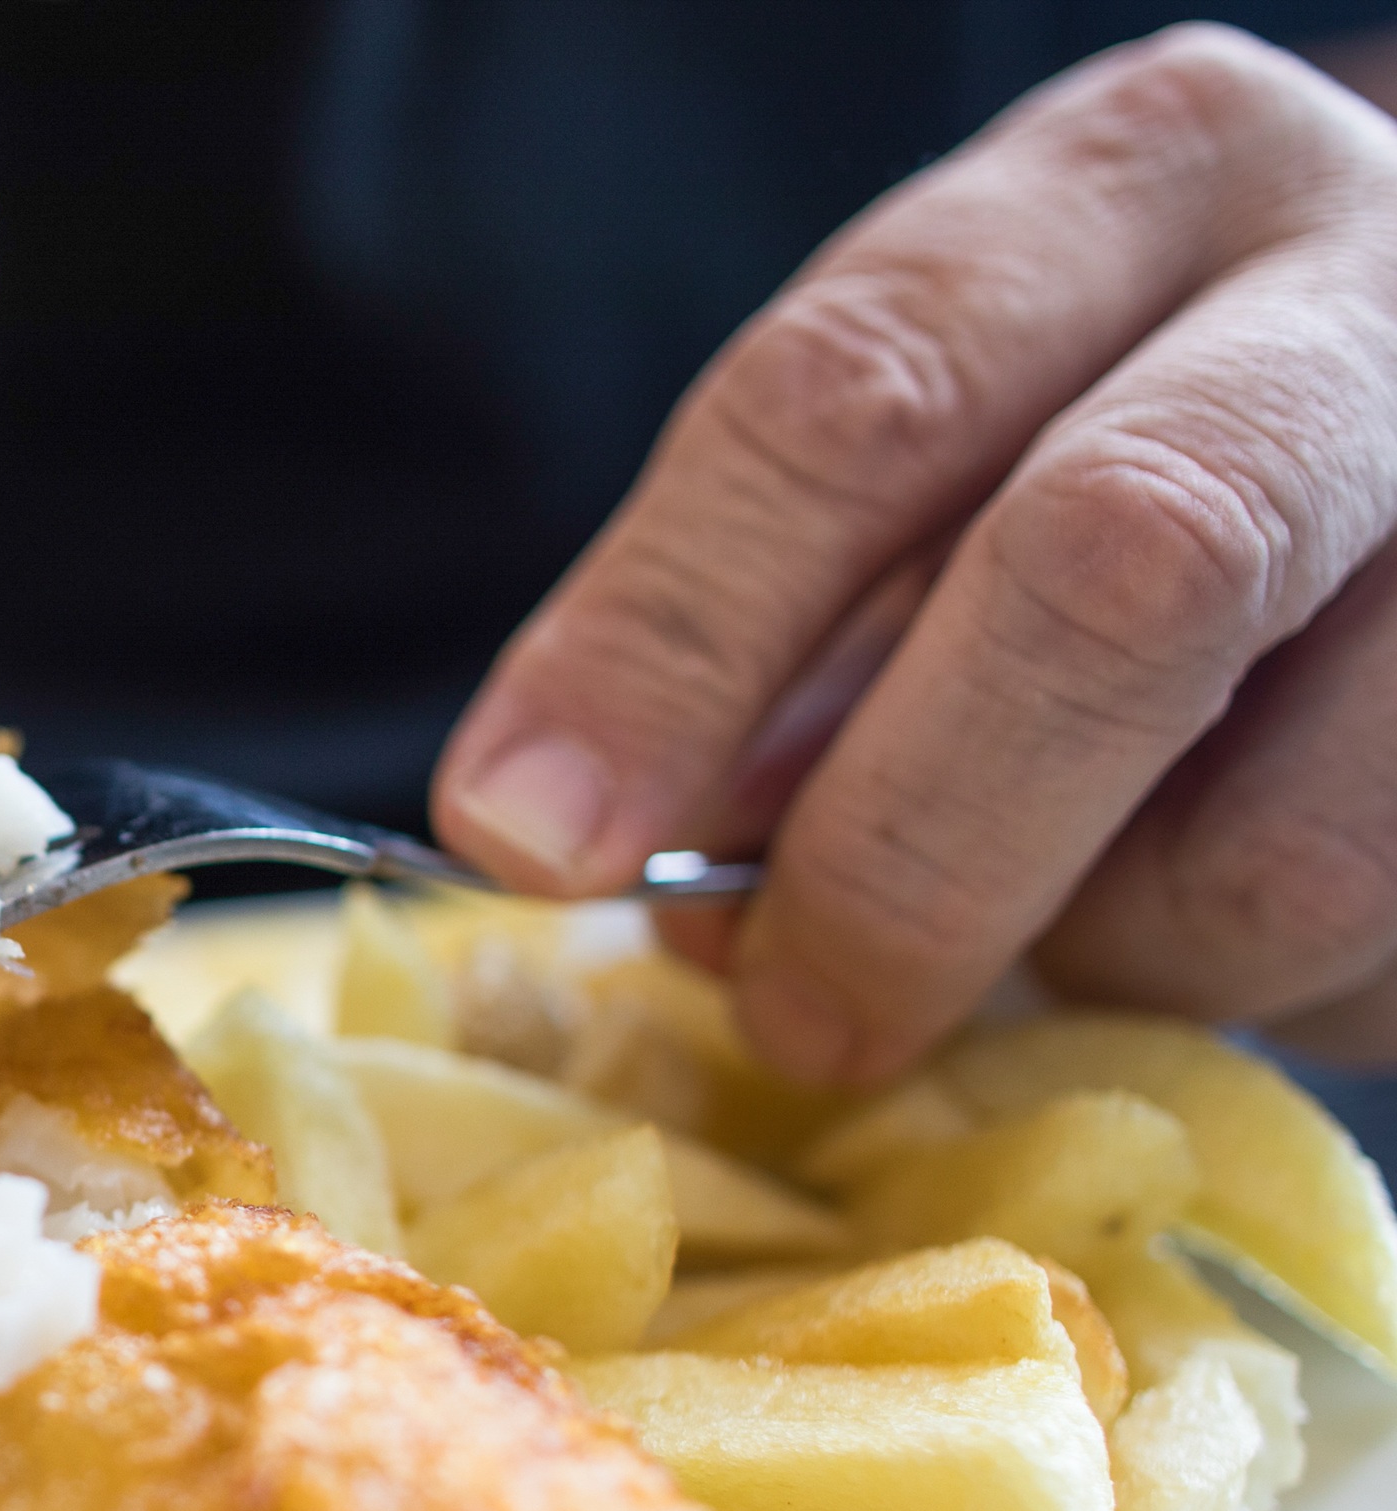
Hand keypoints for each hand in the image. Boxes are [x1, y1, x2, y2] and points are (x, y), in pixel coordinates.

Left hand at [432, 24, 1396, 1081]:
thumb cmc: (1138, 449)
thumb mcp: (950, 470)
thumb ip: (790, 635)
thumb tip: (620, 851)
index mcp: (1143, 180)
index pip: (862, 393)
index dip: (671, 633)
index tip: (524, 828)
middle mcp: (1374, 293)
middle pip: (1116, 572)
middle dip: (897, 847)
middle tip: (785, 1005)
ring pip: (1272, 842)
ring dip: (1090, 956)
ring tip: (1047, 927)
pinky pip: (1369, 964)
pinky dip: (1236, 1000)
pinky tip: (1209, 917)